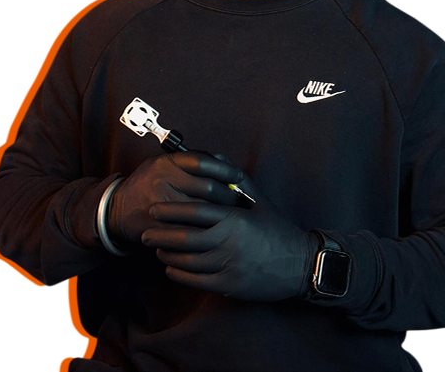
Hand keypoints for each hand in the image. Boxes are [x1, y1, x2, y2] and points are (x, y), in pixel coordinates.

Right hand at [108, 151, 240, 245]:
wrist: (119, 208)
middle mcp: (163, 180)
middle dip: (229, 195)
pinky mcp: (160, 228)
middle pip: (208, 188)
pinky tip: (217, 230)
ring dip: (222, 215)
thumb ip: (194, 161)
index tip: (239, 176)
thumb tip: (226, 163)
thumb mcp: (167, 163)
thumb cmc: (151, 182)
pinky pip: (192, 231)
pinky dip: (207, 231)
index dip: (226, 169)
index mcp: (167, 162)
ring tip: (232, 215)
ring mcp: (161, 205)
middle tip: (239, 200)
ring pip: (204, 211)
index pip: (203, 162)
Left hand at [141, 162, 315, 300]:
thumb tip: (218, 158)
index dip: (171, 211)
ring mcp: (228, 266)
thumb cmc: (278, 229)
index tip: (154, 209)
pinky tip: (171, 269)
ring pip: (188, 261)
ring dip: (168, 255)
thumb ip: (236, 180)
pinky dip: (179, 274)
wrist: (300, 264)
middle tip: (144, 233)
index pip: (195, 212)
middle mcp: (229, 242)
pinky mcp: (229, 285)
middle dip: (161, 235)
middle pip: (185, 238)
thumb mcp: (259, 201)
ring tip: (157, 249)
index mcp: (235, 219)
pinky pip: (196, 280)